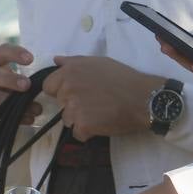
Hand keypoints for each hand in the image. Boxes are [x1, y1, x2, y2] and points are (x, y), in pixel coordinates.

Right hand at [0, 43, 39, 134]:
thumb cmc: (9, 94)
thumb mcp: (17, 83)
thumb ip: (30, 79)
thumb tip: (52, 80)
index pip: (1, 52)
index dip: (15, 53)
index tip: (31, 59)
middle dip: (10, 79)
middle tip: (27, 85)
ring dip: (15, 105)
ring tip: (35, 110)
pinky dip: (8, 120)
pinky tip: (24, 121)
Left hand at [44, 55, 161, 139]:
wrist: (143, 98)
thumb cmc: (123, 78)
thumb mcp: (99, 62)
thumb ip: (74, 61)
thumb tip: (55, 60)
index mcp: (69, 72)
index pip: (49, 86)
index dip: (62, 90)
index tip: (78, 92)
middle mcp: (68, 89)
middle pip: (60, 104)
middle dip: (73, 105)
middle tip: (95, 102)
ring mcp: (74, 108)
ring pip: (68, 120)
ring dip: (80, 119)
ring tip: (100, 113)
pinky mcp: (83, 126)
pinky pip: (78, 133)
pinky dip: (88, 132)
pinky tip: (102, 123)